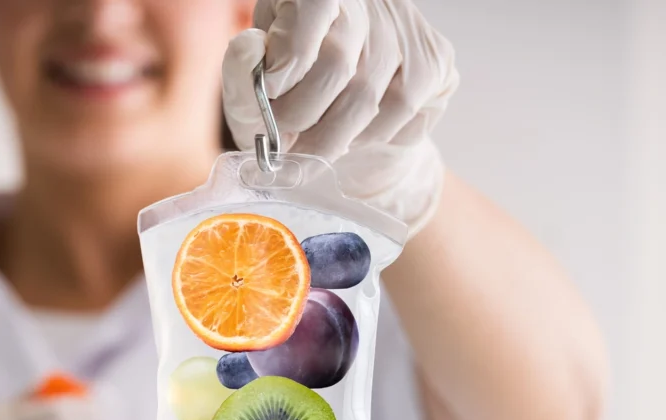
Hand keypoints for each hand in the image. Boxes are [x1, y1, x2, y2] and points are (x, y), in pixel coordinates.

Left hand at [223, 0, 458, 235]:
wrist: (349, 126)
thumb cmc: (291, 99)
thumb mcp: (252, 86)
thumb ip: (242, 72)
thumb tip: (251, 50)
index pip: (314, 5)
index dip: (289, 57)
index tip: (269, 91)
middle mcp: (372, 0)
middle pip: (338, 65)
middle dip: (300, 116)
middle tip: (282, 141)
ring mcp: (409, 29)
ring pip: (369, 100)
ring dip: (332, 140)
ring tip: (313, 145)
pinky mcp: (437, 62)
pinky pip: (403, 115)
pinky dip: (369, 139)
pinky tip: (355, 134)